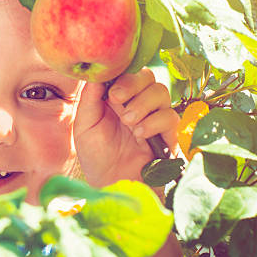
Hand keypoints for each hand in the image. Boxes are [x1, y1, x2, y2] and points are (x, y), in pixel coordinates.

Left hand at [72, 68, 178, 187]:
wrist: (111, 186)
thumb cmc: (96, 156)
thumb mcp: (85, 124)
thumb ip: (91, 97)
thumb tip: (97, 72)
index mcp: (117, 97)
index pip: (127, 71)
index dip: (122, 73)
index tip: (111, 89)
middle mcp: (137, 103)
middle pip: (147, 76)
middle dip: (133, 84)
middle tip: (118, 100)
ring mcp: (154, 118)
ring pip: (161, 92)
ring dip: (143, 104)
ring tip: (129, 123)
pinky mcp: (168, 136)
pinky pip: (171, 116)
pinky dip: (155, 122)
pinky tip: (140, 135)